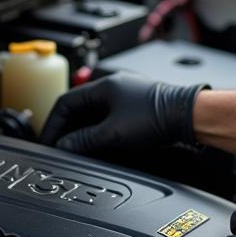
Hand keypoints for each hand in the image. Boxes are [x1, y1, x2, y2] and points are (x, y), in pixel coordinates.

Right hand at [39, 73, 207, 154]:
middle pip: (79, 109)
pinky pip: (109, 119)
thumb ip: (84, 140)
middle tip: (59, 148)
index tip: (48, 141)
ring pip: (94, 115)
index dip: (53, 124)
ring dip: (83, 132)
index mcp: (103, 86)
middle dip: (67, 129)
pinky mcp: (136, 109)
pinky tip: (98, 145)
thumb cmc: (156, 116)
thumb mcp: (112, 133)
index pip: (66, 102)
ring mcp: (125, 98)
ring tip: (76, 149)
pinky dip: (99, 131)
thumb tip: (64, 146)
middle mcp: (113, 89)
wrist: (188, 117)